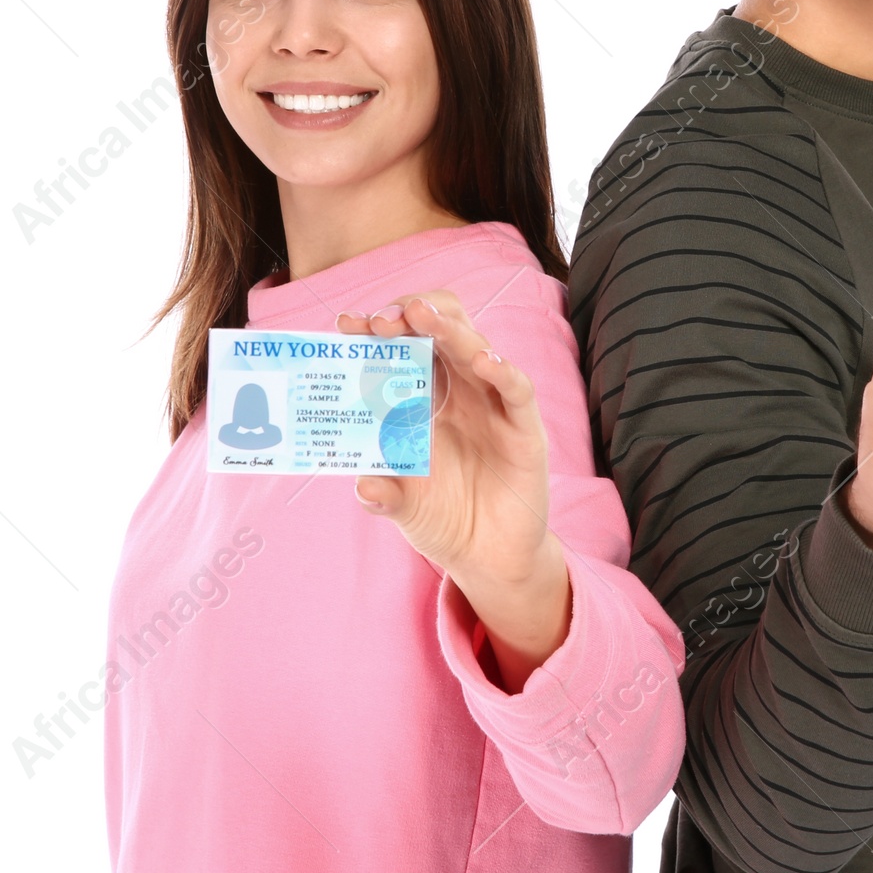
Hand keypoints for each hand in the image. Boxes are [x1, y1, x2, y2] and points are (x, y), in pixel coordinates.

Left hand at [337, 290, 570, 690]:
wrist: (488, 558)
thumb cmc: (443, 518)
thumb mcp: (404, 505)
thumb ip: (384, 493)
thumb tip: (364, 484)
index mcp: (425, 397)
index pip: (404, 345)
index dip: (379, 329)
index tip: (348, 324)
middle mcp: (459, 390)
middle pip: (440, 331)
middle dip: (410, 314)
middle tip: (381, 319)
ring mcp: (492, 404)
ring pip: (475, 348)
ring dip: (449, 328)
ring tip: (421, 315)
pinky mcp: (524, 427)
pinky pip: (516, 389)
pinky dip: (502, 370)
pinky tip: (483, 360)